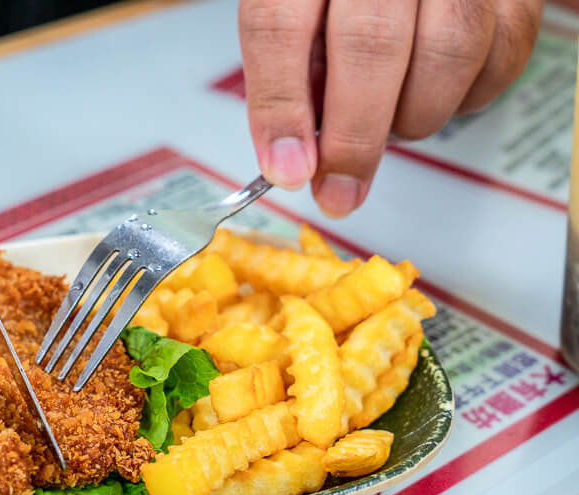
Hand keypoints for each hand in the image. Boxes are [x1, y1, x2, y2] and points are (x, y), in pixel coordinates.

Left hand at [239, 0, 542, 217]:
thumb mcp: (298, 20)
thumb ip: (291, 73)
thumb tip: (295, 155)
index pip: (280, 27)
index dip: (281, 107)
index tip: (288, 171)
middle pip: (369, 43)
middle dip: (352, 138)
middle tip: (338, 189)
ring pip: (446, 54)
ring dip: (411, 117)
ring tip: (388, 121)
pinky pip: (500, 60)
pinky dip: (464, 101)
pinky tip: (433, 94)